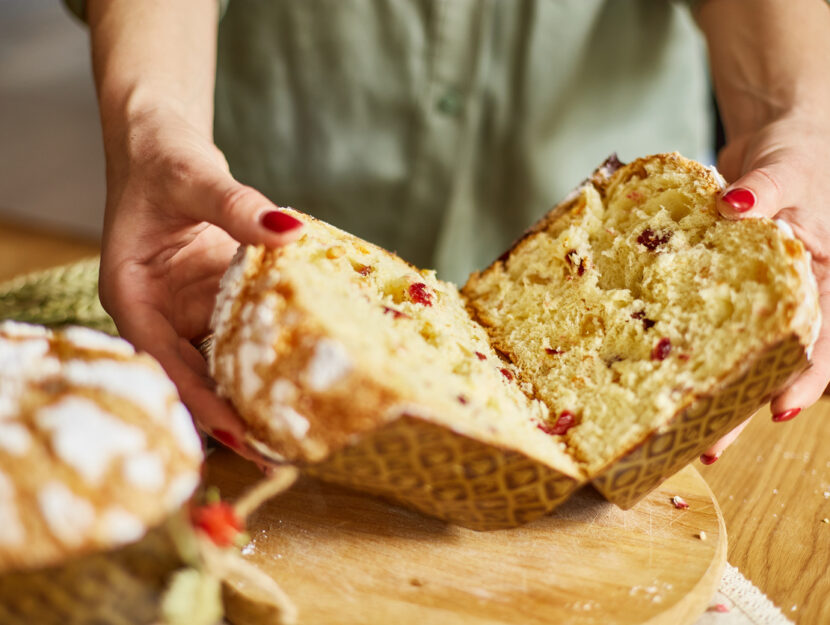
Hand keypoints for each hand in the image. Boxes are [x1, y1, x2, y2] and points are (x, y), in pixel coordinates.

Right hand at [98, 110, 303, 464]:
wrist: (165, 146)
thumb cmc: (163, 161)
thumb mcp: (193, 177)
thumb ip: (235, 205)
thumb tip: (289, 231)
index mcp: (134, 297)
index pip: (164, 362)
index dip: (200, 401)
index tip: (238, 434)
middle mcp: (161, 315)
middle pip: (194, 377)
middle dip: (232, 414)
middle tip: (279, 449)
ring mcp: (192, 311)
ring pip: (221, 363)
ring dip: (253, 392)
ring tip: (296, 426)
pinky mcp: (218, 301)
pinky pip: (243, 334)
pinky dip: (268, 352)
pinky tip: (301, 373)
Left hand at [700, 112, 829, 463]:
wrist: (775, 145)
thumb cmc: (797, 158)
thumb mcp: (787, 170)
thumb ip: (766, 190)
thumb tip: (739, 206)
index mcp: (823, 278)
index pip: (822, 337)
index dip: (804, 378)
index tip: (779, 410)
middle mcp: (792, 298)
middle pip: (771, 361)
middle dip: (744, 404)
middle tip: (710, 444)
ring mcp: (754, 299)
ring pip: (734, 352)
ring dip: (709, 388)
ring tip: (677, 425)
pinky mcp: (718, 289)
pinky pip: (700, 320)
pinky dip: (681, 342)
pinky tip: (651, 367)